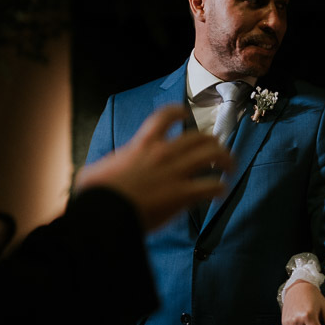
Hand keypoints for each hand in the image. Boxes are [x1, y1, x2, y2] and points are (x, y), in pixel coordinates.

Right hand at [73, 105, 232, 230]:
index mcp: (141, 145)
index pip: (163, 118)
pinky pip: (212, 186)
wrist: (106, 212)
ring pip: (212, 155)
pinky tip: (220, 192)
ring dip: (225, 159)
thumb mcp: (96, 172)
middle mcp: (162, 154)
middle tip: (217, 147)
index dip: (177, 112)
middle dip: (211, 141)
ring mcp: (174, 173)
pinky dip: (220, 188)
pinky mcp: (183, 194)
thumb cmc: (97, 195)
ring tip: (229, 166)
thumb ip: (105, 169)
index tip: (184, 113)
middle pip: (198, 137)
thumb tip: (94, 174)